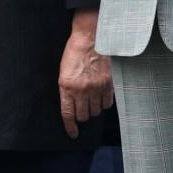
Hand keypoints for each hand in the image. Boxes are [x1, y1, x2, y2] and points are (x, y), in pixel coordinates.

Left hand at [59, 10, 112, 137]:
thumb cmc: (75, 53)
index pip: (68, 114)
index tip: (73, 134)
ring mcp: (96, 87)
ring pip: (95, 111)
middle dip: (82, 115)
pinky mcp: (108, 83)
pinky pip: (107, 103)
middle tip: (82, 108)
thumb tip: (72, 108)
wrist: (91, 38)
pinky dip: (104, 103)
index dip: (70, 127)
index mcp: (67, 86)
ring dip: (93, 109)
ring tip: (91, 99)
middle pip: (83, 115)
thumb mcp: (64, 72)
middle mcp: (81, 89)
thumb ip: (67, 91)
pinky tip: (101, 96)